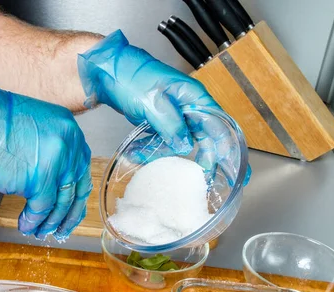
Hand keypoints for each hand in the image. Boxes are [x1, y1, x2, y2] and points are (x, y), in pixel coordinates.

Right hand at [0, 62, 91, 239]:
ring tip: (40, 231)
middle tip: (61, 228)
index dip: (76, 194)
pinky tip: (25, 225)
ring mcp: (56, 159)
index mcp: (67, 126)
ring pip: (61, 201)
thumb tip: (52, 179)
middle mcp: (68, 141)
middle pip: (76, 187)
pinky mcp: (39, 177)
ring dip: (50, 221)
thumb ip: (47, 151)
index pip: (81, 168)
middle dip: (68, 214)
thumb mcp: (29, 130)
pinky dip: (34, 221)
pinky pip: (42, 208)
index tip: (72, 209)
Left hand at [78, 30, 249, 183]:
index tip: (227, 166)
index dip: (225, 146)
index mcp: (193, 97)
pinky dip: (149, 148)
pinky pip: (161, 140)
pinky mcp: (158, 121)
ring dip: (163, 153)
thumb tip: (186, 146)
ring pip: (178, 141)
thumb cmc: (131, 76)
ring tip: (142, 155)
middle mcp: (187, 106)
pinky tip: (135, 152)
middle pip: (203, 136)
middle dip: (202, 157)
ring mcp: (172, 114)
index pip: (218, 124)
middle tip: (204, 177)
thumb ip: (172, 125)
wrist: (106, 71)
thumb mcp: (154, 102)